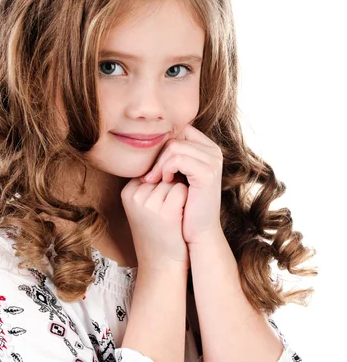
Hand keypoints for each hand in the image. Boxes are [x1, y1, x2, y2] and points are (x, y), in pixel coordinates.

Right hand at [120, 175, 189, 270]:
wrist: (161, 265)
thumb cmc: (157, 231)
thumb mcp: (145, 205)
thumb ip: (152, 182)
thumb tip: (172, 155)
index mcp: (127, 192)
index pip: (153, 170)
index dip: (163, 187)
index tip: (159, 206)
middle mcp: (135, 196)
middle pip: (164, 174)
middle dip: (171, 189)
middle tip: (167, 214)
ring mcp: (149, 204)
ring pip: (174, 180)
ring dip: (180, 195)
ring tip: (173, 216)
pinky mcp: (166, 213)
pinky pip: (183, 190)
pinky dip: (187, 200)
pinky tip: (180, 216)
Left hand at [139, 123, 222, 245]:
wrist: (197, 231)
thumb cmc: (183, 204)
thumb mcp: (176, 175)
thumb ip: (169, 155)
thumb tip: (147, 136)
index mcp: (207, 148)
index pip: (179, 130)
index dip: (162, 145)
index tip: (153, 165)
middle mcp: (214, 151)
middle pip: (176, 136)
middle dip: (158, 154)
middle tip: (149, 176)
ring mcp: (213, 161)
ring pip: (174, 146)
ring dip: (159, 164)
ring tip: (155, 180)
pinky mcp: (208, 173)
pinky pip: (178, 159)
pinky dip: (166, 169)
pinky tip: (165, 182)